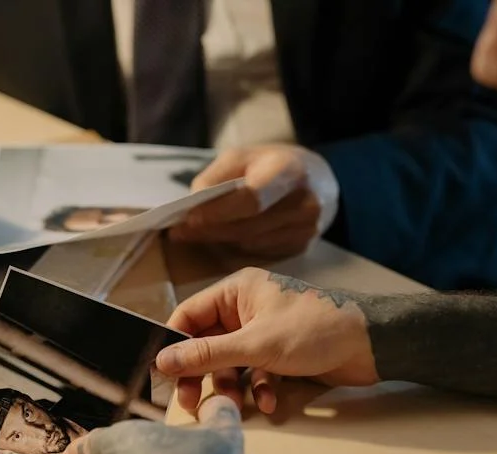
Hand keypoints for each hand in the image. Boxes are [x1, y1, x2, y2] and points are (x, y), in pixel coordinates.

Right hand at [155, 267, 379, 413]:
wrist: (373, 345)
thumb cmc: (315, 331)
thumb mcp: (255, 345)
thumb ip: (207, 354)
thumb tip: (164, 360)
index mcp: (237, 292)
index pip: (189, 315)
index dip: (175, 344)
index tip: (164, 374)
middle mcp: (246, 308)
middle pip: (207, 344)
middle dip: (202, 375)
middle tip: (191, 404)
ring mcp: (264, 332)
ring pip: (230, 363)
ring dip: (231, 386)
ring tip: (234, 407)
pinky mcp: (280, 353)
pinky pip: (255, 372)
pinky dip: (258, 388)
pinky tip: (269, 401)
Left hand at [168, 145, 326, 256]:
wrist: (317, 179)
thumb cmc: (272, 164)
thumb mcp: (243, 156)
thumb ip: (216, 177)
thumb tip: (194, 205)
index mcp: (290, 171)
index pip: (251, 199)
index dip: (218, 211)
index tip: (189, 218)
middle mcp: (305, 203)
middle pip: (248, 226)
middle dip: (210, 230)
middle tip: (179, 232)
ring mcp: (307, 229)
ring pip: (250, 244)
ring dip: (219, 241)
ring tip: (196, 233)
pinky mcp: (303, 247)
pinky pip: (259, 253)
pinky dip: (237, 247)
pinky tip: (224, 239)